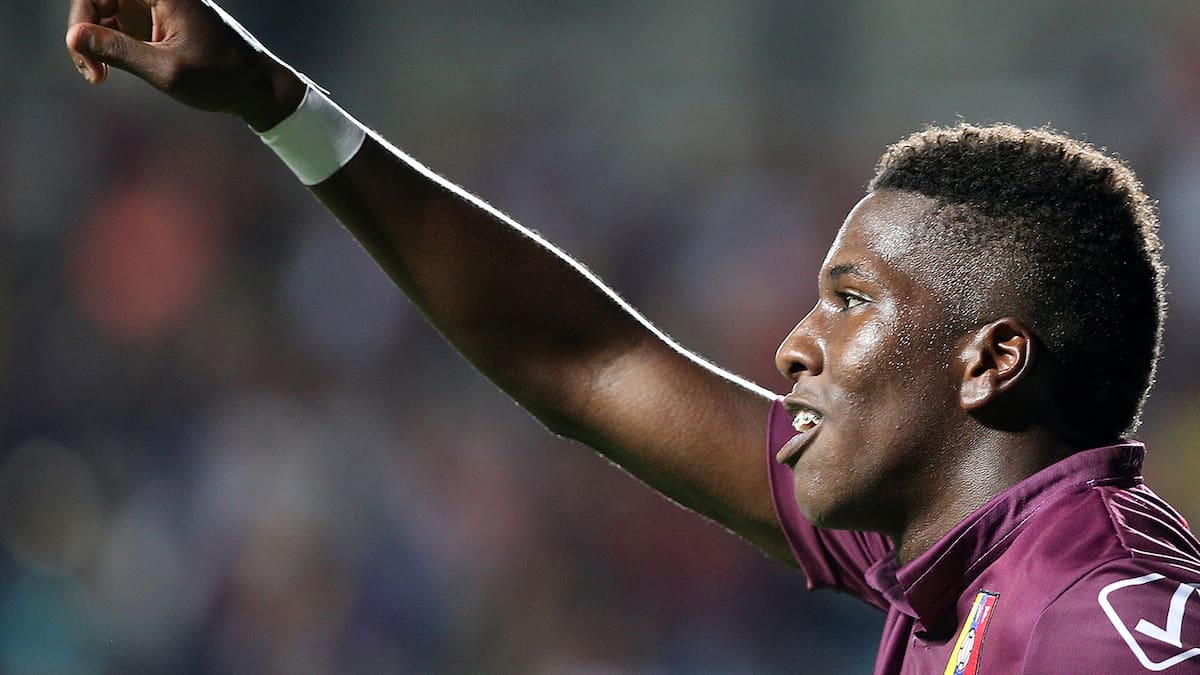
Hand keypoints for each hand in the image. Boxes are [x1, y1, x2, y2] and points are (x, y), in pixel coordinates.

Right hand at [66, 0, 304, 129]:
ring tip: (99, 76)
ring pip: (104, 10)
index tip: (85, 54)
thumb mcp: (167, 70)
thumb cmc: (221, 79)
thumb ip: (119, 51)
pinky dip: (109, 44)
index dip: (82, 16)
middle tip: (91, 74)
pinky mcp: (158, 20)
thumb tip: (75, 35)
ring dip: (94, 40)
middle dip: (84, 31)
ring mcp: (157, 4)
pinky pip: (119, 22)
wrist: (258, 88)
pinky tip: (109, 71)